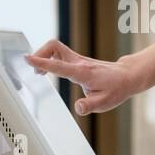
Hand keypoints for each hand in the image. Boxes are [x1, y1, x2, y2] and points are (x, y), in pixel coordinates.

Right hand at [24, 39, 146, 115]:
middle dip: (40, 54)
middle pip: (54, 47)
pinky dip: (49, 57)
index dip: (41, 62)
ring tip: (39, 71)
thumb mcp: (105, 102)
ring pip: (55, 47)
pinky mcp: (77, 60)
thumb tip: (78, 108)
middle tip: (34, 69)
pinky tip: (49, 69)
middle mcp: (78, 62)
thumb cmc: (116, 89)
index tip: (27, 59)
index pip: (58, 65)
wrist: (127, 76)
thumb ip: (90, 105)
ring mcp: (78, 59)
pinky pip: (59, 53)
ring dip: (43, 55)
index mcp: (82, 73)